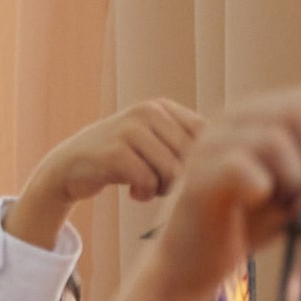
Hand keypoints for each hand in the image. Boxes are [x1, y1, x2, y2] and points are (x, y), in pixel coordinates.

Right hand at [31, 100, 203, 209]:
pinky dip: (144, 194)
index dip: (199, 164)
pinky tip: (133, 194)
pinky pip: (146, 180)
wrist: (69, 167)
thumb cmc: (121, 160)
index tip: (180, 178)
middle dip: (180, 179)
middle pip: (190, 156)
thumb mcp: (153, 143)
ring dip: (162, 189)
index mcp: (162, 107)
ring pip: (170, 170)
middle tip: (162, 187)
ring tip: (148, 189)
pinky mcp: (113, 151)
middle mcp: (147, 112)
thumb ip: (185, 143)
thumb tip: (231, 157)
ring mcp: (129, 129)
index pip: (204, 137)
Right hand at [152, 84, 300, 300]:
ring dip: (293, 177)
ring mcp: (208, 145)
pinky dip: (263, 189)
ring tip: (282, 201)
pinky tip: (254, 202)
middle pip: (299, 110)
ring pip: (274, 137)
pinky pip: (244, 167)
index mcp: (257, 115)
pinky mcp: (197, 177)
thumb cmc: (248, 223)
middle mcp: (230, 121)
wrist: (195, 263)